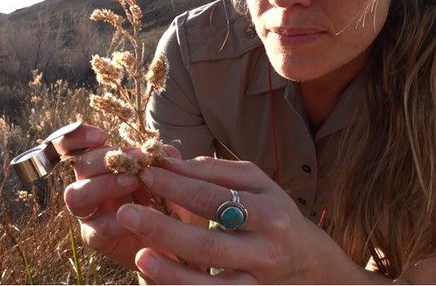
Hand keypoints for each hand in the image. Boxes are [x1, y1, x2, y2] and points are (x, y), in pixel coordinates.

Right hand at [55, 124, 183, 269]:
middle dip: (105, 159)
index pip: (76, 145)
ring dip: (104, 185)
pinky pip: (97, 227)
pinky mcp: (96, 238)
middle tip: (136, 159)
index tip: (99, 135)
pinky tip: (137, 216)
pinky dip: (117, 220)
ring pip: (75, 195)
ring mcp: (91, 213)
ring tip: (133, 182)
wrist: (179, 244)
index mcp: (105, 166)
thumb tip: (162, 150)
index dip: (77, 137)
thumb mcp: (174, 178)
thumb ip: (166, 162)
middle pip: (80, 166)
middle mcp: (92, 186)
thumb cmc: (172, 204)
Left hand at [114, 157, 363, 283]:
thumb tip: (170, 161)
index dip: (176, 186)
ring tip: (139, 256)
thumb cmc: (272, 212)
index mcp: (267, 210)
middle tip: (127, 213)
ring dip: (172, 271)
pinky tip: (157, 280)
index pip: (214, 197)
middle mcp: (266, 247)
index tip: (145, 175)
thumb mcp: (255, 183)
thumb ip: (214, 172)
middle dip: (165, 227)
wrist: (308, 262)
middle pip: (210, 241)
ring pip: (213, 282)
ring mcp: (258, 280)